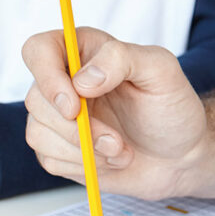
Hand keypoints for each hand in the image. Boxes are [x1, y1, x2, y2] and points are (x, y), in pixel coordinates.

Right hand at [22, 27, 206, 199]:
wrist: (178, 157)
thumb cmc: (171, 109)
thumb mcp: (161, 71)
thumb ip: (121, 59)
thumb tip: (81, 81)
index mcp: (82, 51)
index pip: (38, 50)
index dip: (47, 77)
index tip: (74, 106)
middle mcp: (62, 81)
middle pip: (36, 100)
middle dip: (77, 129)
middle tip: (115, 141)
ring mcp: (54, 116)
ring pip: (38, 133)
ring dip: (83, 151)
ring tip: (119, 151)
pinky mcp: (54, 148)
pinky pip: (47, 159)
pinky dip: (82, 166)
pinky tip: (107, 160)